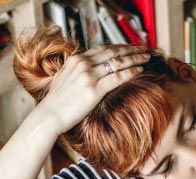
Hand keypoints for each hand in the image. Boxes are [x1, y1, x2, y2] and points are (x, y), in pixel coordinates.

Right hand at [29, 44, 151, 135]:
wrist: (49, 115)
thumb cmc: (56, 101)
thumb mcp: (64, 78)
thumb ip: (76, 70)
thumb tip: (86, 67)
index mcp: (76, 59)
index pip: (102, 49)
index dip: (119, 47)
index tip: (129, 47)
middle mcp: (83, 64)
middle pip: (113, 52)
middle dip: (130, 49)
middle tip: (143, 49)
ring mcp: (88, 76)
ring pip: (118, 62)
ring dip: (135, 58)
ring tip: (146, 58)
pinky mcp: (94, 89)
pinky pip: (117, 77)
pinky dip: (130, 72)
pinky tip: (139, 70)